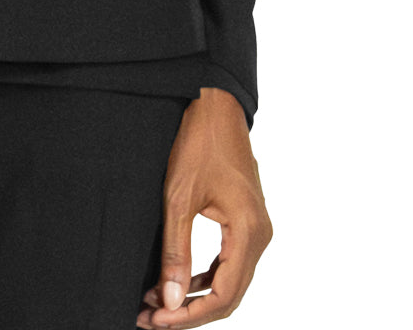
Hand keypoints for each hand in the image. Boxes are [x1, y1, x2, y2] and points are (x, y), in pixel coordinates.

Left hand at [136, 87, 272, 326]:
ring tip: (158, 303)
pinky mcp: (246, 221)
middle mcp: (260, 235)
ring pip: (230, 280)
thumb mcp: (179, 198)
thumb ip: (176, 252)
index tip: (157, 321)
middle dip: (190, 311)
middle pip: (229, 294)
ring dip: (196, 295)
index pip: (224, 295)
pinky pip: (230, 261)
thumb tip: (169, 301)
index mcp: (249, 232)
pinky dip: (205, 276)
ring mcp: (256, 228)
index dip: (190, 315)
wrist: (215, 105)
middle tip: (151, 318)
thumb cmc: (199, 143)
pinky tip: (179, 281)